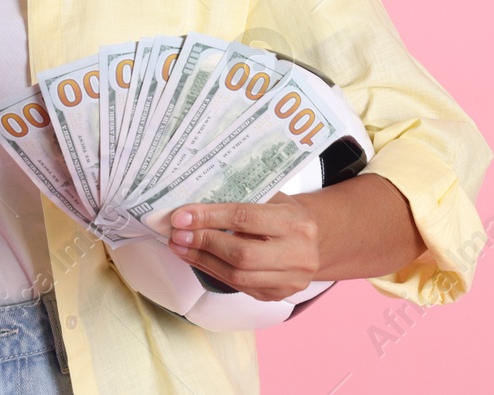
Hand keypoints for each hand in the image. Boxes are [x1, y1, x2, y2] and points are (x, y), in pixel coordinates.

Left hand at [166, 194, 321, 301]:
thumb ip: (241, 200)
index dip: (210, 217)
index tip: (182, 216)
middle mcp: (298, 254)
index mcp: (296, 222)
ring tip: (179, 246)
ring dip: (202, 260)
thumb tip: (194, 207)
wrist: (316, 240)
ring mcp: (289, 280)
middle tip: (177, 233)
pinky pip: (238, 286)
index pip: (245, 218)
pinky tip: (196, 258)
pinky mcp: (277, 295)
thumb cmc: (287, 213)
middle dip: (203, 242)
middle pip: (241, 254)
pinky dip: (212, 271)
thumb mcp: (273, 198)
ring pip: (237, 276)